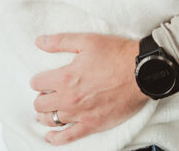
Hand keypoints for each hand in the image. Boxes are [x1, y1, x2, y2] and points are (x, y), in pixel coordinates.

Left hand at [30, 33, 147, 144]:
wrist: (141, 72)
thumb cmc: (117, 54)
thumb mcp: (87, 41)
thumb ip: (60, 41)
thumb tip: (39, 41)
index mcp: (65, 77)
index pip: (37, 83)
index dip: (39, 80)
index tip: (44, 79)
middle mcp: (69, 98)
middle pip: (40, 104)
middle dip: (41, 97)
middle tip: (48, 93)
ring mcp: (80, 114)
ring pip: (50, 120)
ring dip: (46, 115)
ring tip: (49, 111)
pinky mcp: (92, 125)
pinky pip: (68, 137)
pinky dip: (56, 138)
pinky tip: (51, 136)